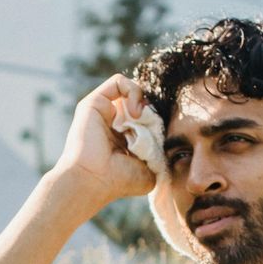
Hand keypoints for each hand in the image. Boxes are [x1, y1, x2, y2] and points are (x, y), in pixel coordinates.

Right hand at [47, 74, 156, 214]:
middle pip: (140, 101)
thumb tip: (170, 146)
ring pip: (130, 90)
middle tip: (152, 127)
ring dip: (142, 100)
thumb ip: (160, 156)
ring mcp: (102, 111)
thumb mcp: (149, 172)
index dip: (157, 119)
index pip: (146, 116)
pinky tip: (137, 111)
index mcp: (122, 137)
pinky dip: (133, 91)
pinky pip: (118, 82)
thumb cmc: (116, 181)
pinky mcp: (94, 102)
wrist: (92, 180)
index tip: (160, 134)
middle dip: (151, 109)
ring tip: (142, 119)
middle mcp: (111, 122)